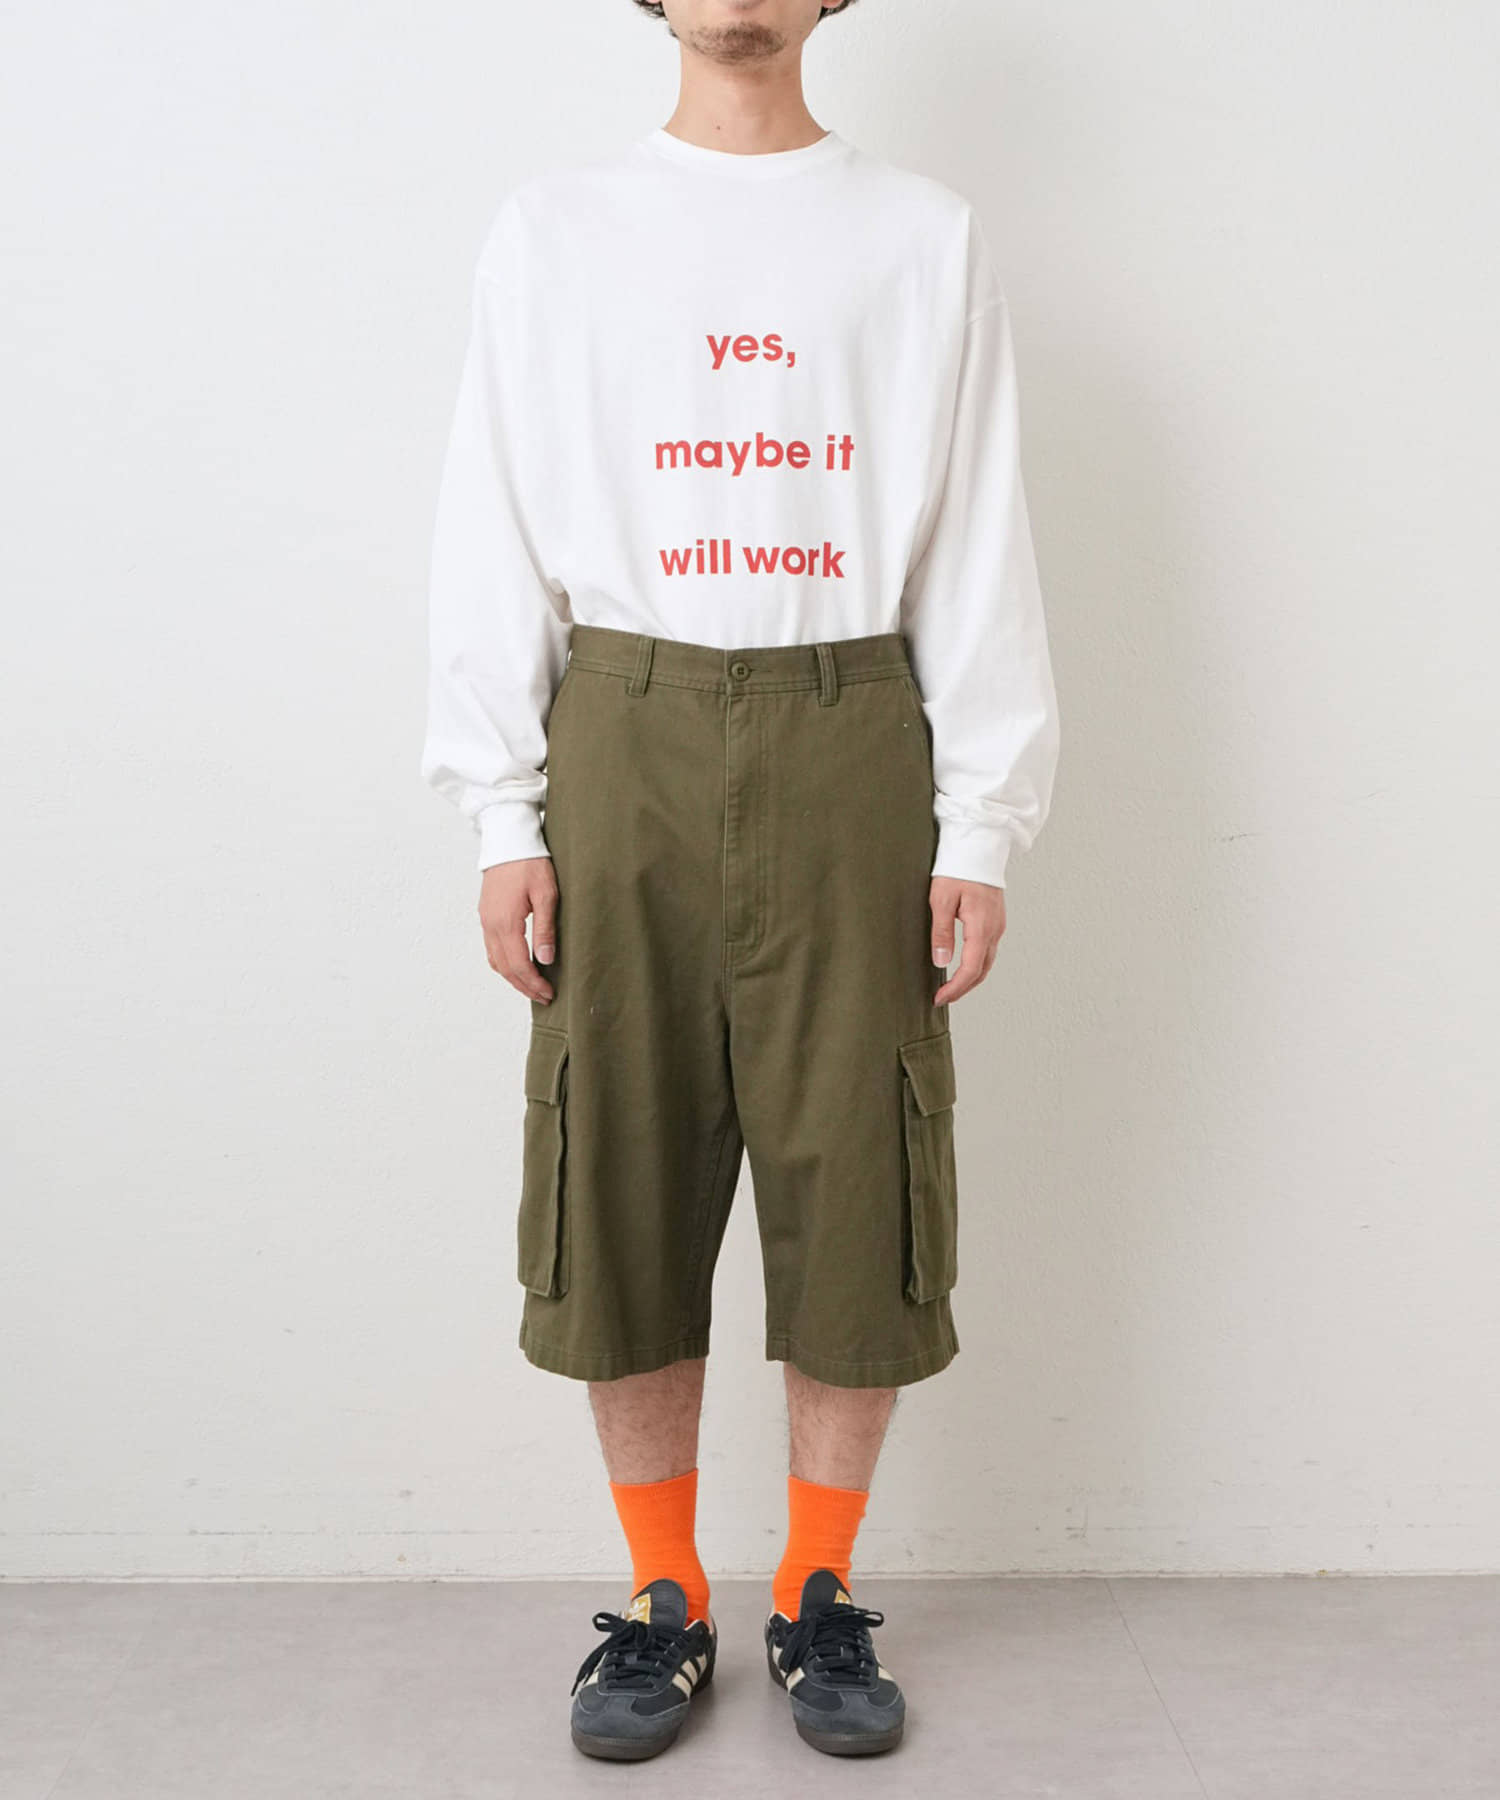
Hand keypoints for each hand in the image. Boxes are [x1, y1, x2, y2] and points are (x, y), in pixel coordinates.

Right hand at [479, 857, 558, 1003]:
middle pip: (504, 968)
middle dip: (524, 986)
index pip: (518, 965)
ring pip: (495, 960)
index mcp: (505, 923)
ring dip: (513, 977)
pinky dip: (504, 963)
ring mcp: (486, 920)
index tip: (549, 993)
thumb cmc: (530, 863)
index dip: (533, 983)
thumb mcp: (546, 894)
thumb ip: (545, 929)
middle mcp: (491, 925)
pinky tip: (517, 965)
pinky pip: (491, 948)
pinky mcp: (486, 914)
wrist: (509, 839)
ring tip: (532, 986)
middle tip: (544, 997)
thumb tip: (545, 960)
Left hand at [930, 876, 1005, 1004]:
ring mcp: (998, 925)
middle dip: (963, 988)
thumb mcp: (941, 900)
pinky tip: (963, 965)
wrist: (979, 847)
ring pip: (987, 962)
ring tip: (951, 986)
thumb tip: (942, 961)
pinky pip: (988, 950)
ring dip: (970, 978)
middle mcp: (995, 930)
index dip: (956, 988)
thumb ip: (941, 932)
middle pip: (982, 971)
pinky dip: (976, 964)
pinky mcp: (995, 920)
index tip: (939, 998)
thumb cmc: (958, 869)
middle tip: (942, 997)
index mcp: (981, 927)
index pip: (971, 969)